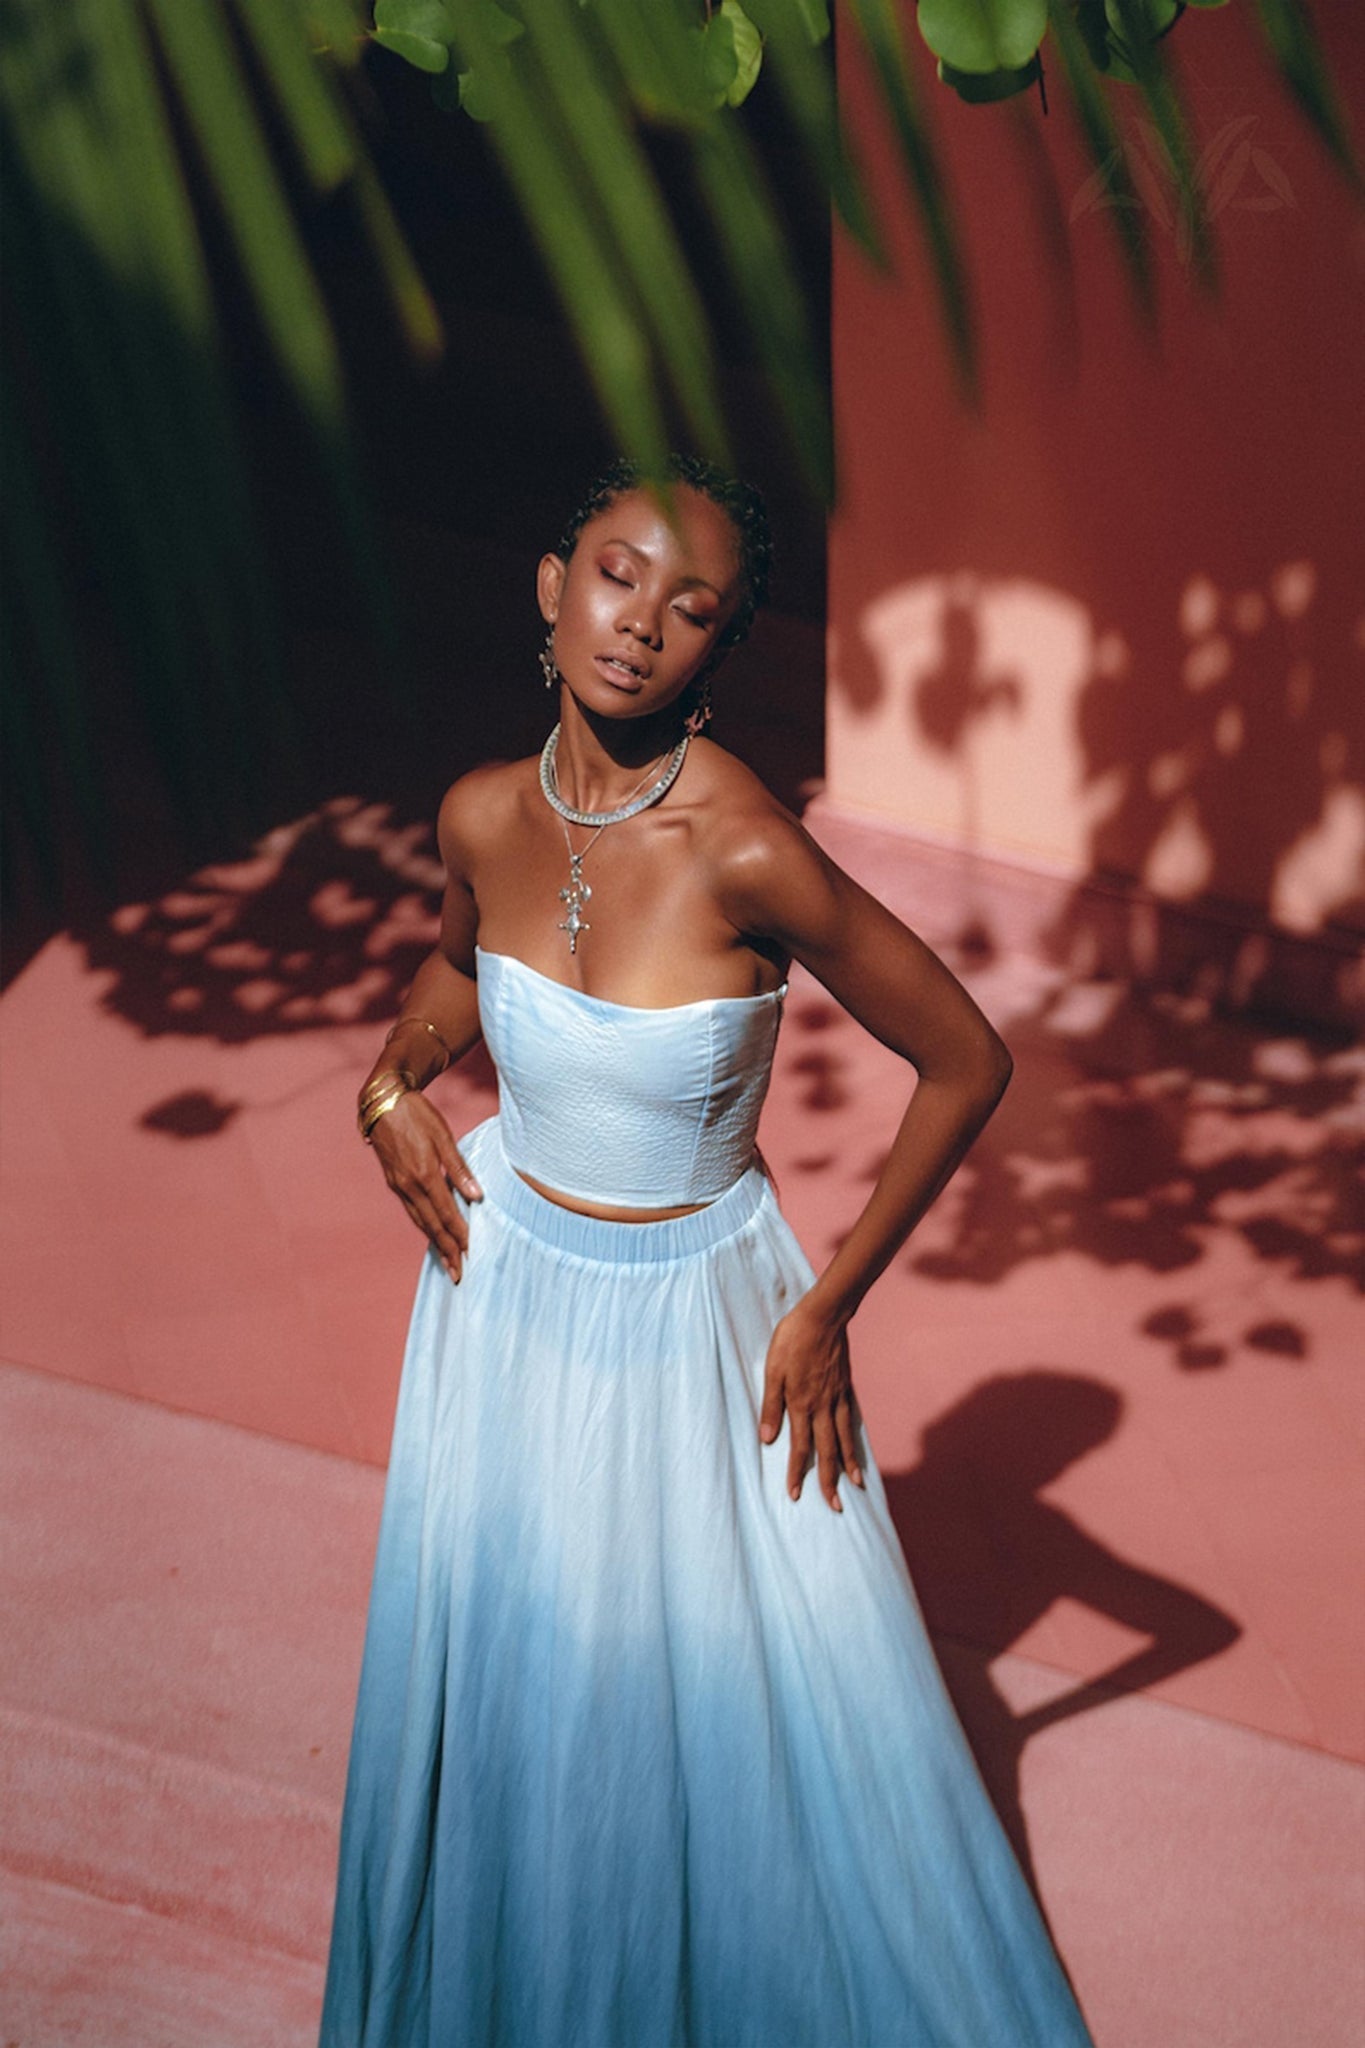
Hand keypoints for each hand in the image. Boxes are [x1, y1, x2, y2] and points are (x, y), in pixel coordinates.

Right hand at [367, 1090, 481, 1282]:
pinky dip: (423, 1226)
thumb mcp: (443, 1137)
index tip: (472, 1254)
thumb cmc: (418, 1115)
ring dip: (434, 1243)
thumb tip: (477, 1196)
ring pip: (419, 1221)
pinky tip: (431, 1232)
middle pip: (431, 1225)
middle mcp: (409, 1185)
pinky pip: (411, 1210)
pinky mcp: (394, 1181)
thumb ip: (459, 1169)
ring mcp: (398, 1185)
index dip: (460, 1235)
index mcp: (424, 1175)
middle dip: (446, 1250)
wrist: (383, 1102)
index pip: (447, 1214)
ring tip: (447, 1261)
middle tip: (458, 1274)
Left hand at [758, 1300, 864, 1511]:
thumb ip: (770, 1405)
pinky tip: (856, 1449)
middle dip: (829, 1481)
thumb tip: (766, 1438)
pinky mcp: (845, 1388)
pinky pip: (851, 1420)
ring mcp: (837, 1398)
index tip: (796, 1495)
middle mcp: (822, 1407)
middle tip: (835, 1507)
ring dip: (849, 1465)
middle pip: (826, 1451)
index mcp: (800, 1404)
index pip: (800, 1447)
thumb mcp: (772, 1370)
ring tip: (856, 1486)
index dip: (797, 1473)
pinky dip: (854, 1439)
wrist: (823, 1316)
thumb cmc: (792, 1340)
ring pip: (843, 1439)